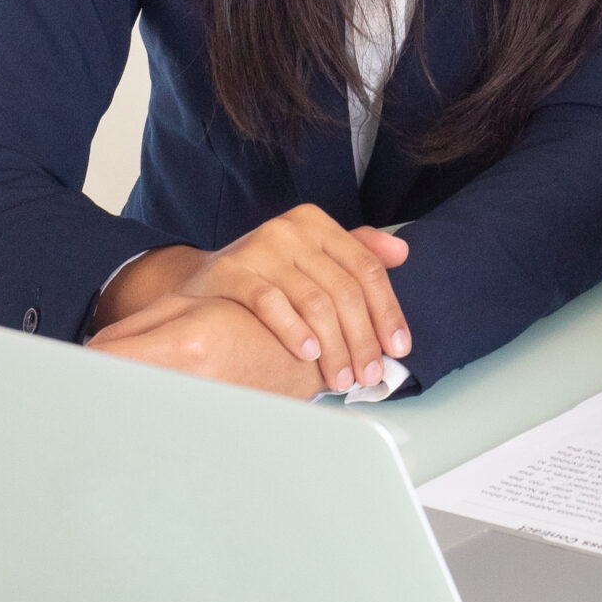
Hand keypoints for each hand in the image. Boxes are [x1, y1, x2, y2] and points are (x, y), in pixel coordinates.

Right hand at [91, 206, 411, 392]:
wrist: (199, 282)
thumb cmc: (268, 275)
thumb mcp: (312, 259)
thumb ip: (357, 255)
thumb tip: (403, 253)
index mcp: (317, 223)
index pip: (367, 268)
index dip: (388, 311)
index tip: (399, 348)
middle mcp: (291, 229)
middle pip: (344, 289)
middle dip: (362, 338)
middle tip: (370, 375)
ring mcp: (260, 247)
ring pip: (314, 301)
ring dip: (334, 346)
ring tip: (342, 378)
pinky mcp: (230, 270)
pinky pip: (270, 303)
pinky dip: (294, 330)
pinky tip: (309, 354)